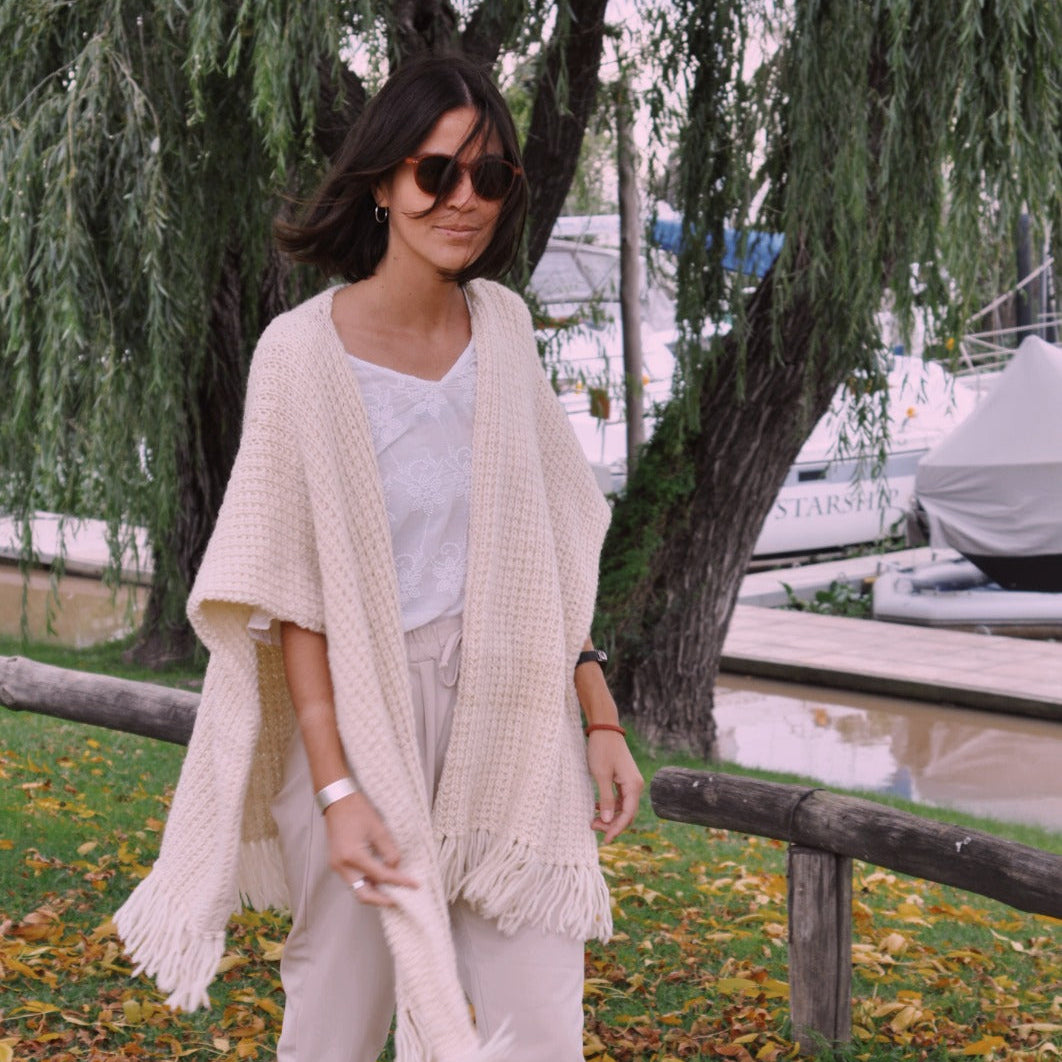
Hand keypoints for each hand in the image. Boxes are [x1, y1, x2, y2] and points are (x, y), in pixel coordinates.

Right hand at [324, 792, 418, 906]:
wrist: (338, 801)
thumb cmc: (357, 810)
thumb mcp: (379, 829)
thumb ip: (389, 851)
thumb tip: (396, 867)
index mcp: (352, 856)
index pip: (380, 876)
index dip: (399, 881)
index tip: (414, 885)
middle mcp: (342, 865)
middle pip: (363, 894)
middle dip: (382, 900)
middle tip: (400, 900)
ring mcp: (337, 866)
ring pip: (357, 889)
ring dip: (375, 892)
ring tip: (393, 891)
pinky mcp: (337, 863)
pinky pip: (354, 879)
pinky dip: (367, 883)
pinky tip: (380, 880)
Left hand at [587, 732, 643, 844]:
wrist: (604, 729)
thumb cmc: (602, 749)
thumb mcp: (601, 775)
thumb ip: (606, 799)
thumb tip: (609, 821)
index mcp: (633, 785)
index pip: (628, 814)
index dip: (616, 829)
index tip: (605, 840)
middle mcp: (635, 785)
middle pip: (627, 813)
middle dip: (612, 824)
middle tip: (593, 827)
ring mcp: (630, 782)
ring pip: (623, 807)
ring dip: (610, 816)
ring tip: (593, 820)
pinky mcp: (624, 778)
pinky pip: (620, 798)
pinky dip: (610, 806)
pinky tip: (597, 808)